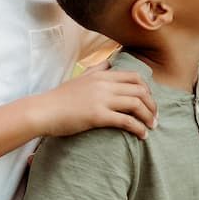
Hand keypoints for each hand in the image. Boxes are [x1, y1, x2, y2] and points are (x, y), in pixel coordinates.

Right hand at [37, 66, 156, 139]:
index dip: (147, 90)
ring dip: (149, 117)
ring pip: (137, 104)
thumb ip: (97, 69)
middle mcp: (104, 84)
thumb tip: (110, 63)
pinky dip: (138, 128)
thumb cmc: (60, 98)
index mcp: (102, 75)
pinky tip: (142, 136)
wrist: (43, 111)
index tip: (150, 102)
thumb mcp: (81, 77)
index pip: (135, 77)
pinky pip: (126, 121)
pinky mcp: (98, 116)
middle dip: (152, 105)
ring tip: (152, 127)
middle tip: (155, 117)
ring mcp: (101, 99)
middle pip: (140, 90)